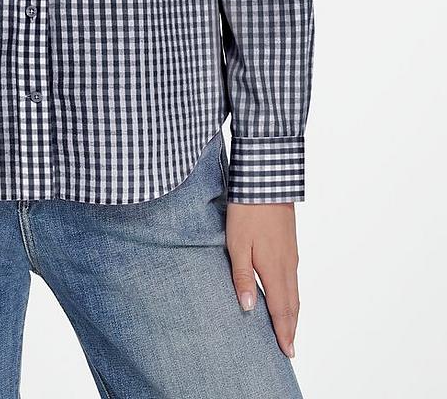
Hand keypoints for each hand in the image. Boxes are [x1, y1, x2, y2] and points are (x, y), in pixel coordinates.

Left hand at [225, 201, 299, 359]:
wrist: (266, 181)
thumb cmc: (247, 211)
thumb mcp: (237, 244)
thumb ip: (243, 277)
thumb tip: (248, 309)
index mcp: (274, 269)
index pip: (281, 310)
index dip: (283, 332)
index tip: (287, 352)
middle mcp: (288, 266)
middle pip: (292, 305)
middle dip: (290, 328)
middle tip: (289, 349)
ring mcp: (291, 255)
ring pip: (295, 292)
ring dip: (292, 313)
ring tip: (288, 329)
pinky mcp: (290, 245)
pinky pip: (294, 279)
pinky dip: (292, 296)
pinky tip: (285, 296)